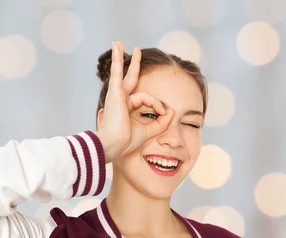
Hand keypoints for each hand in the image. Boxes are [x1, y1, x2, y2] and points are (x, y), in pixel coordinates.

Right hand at [96, 41, 173, 161]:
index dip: (158, 106)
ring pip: (127, 74)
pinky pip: (118, 72)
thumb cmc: (126, 141)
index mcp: (126, 108)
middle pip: (130, 78)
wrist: (114, 143)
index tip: (165, 114)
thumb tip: (171, 111)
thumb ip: (161, 122)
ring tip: (125, 44)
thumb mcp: (149, 131)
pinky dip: (117, 59)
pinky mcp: (116, 93)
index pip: (145, 99)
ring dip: (128, 59)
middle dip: (134, 65)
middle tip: (137, 51)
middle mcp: (120, 100)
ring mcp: (117, 95)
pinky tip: (116, 45)